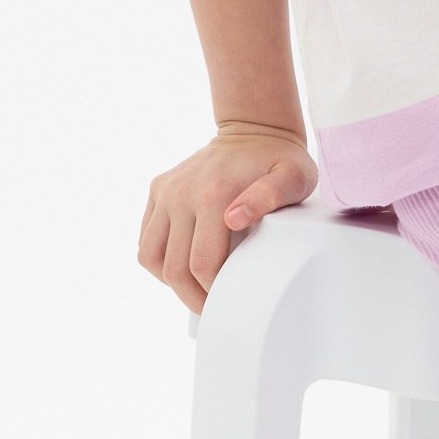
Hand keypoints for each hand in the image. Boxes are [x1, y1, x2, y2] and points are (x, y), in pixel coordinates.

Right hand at [138, 128, 318, 314]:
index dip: (213, 293)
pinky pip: (146, 237)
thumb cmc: (279, 160)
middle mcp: (181, 193)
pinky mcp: (158, 189)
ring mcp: (166, 191)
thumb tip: (234, 218)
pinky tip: (181, 263)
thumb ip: (269, 197)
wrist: (253, 130)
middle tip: (212, 308)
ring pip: (150, 256)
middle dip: (191, 297)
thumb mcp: (292, 177)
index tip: (228, 303)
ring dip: (169, 281)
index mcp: (213, 194)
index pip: (202, 265)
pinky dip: (159, 258)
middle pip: (174, 268)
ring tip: (194, 288)